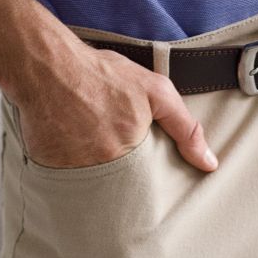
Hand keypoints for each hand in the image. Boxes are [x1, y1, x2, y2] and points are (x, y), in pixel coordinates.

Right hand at [12, 46, 218, 173]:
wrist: (47, 66)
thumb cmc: (100, 74)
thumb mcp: (155, 90)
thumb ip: (185, 127)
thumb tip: (209, 163)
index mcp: (130, 154)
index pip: (146, 189)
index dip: (146, 184)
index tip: (142, 174)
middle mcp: (102, 169)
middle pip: (119, 192)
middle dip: (120, 182)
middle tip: (112, 156)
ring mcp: (73, 173)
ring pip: (92, 189)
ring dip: (93, 177)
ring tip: (90, 149)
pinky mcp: (49, 171)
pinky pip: (65, 183)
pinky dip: (68, 171)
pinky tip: (68, 147)